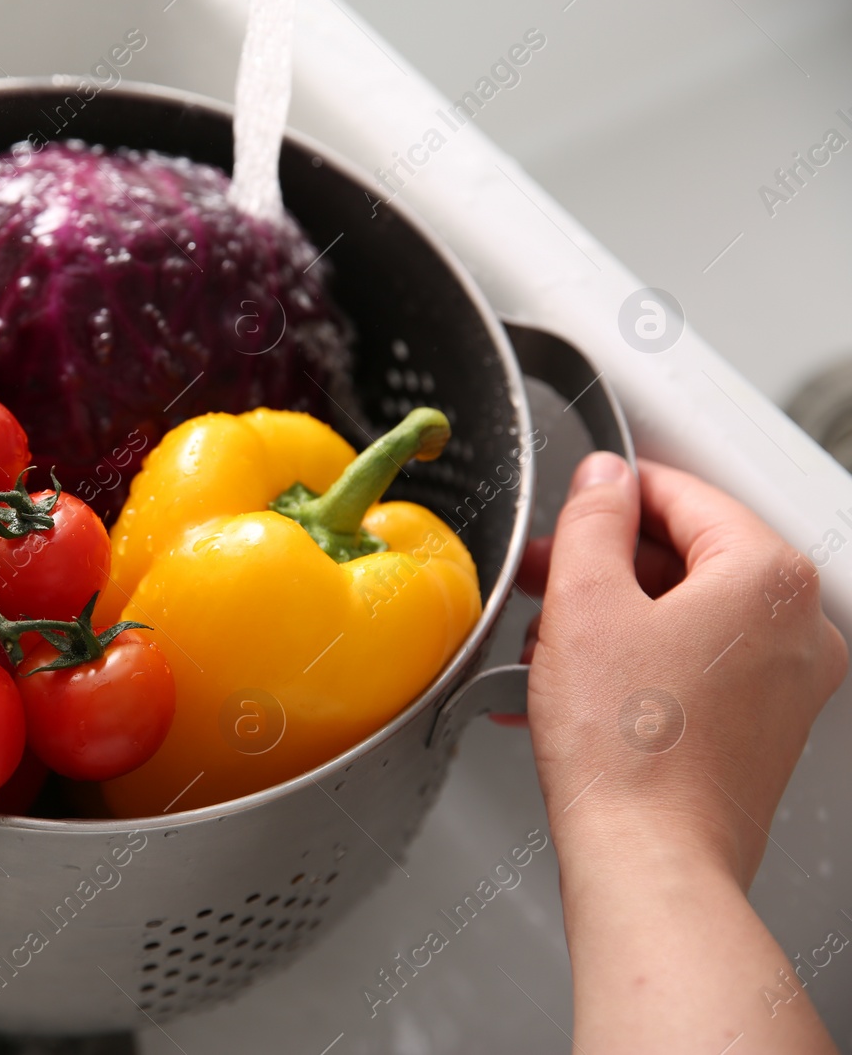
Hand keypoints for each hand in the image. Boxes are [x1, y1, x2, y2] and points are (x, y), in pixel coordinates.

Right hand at [524, 451, 845, 884]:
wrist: (650, 859)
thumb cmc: (628, 750)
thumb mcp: (584, 601)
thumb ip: (592, 519)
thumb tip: (602, 479)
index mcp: (768, 579)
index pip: (684, 494)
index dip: (609, 496)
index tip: (567, 509)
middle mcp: (797, 628)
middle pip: (686, 558)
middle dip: (602, 570)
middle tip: (541, 585)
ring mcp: (786, 685)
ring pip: (685, 616)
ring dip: (610, 622)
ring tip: (546, 652)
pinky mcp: (762, 730)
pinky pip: (693, 668)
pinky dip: (634, 667)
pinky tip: (573, 690)